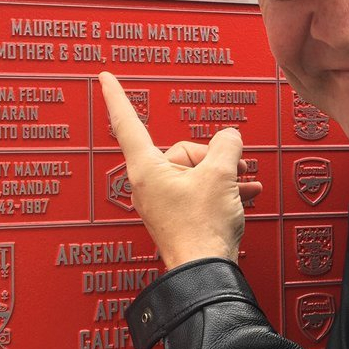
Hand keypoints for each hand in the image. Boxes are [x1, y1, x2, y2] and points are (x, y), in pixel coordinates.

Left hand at [98, 71, 261, 268]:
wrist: (205, 271)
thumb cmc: (203, 229)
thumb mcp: (221, 175)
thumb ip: (227, 145)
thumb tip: (229, 139)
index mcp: (148, 168)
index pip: (128, 123)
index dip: (118, 97)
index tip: (104, 77)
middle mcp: (150, 183)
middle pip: (184, 150)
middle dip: (214, 156)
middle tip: (234, 168)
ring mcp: (163, 201)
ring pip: (197, 172)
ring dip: (224, 175)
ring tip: (243, 181)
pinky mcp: (178, 216)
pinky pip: (200, 191)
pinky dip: (222, 190)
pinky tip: (244, 193)